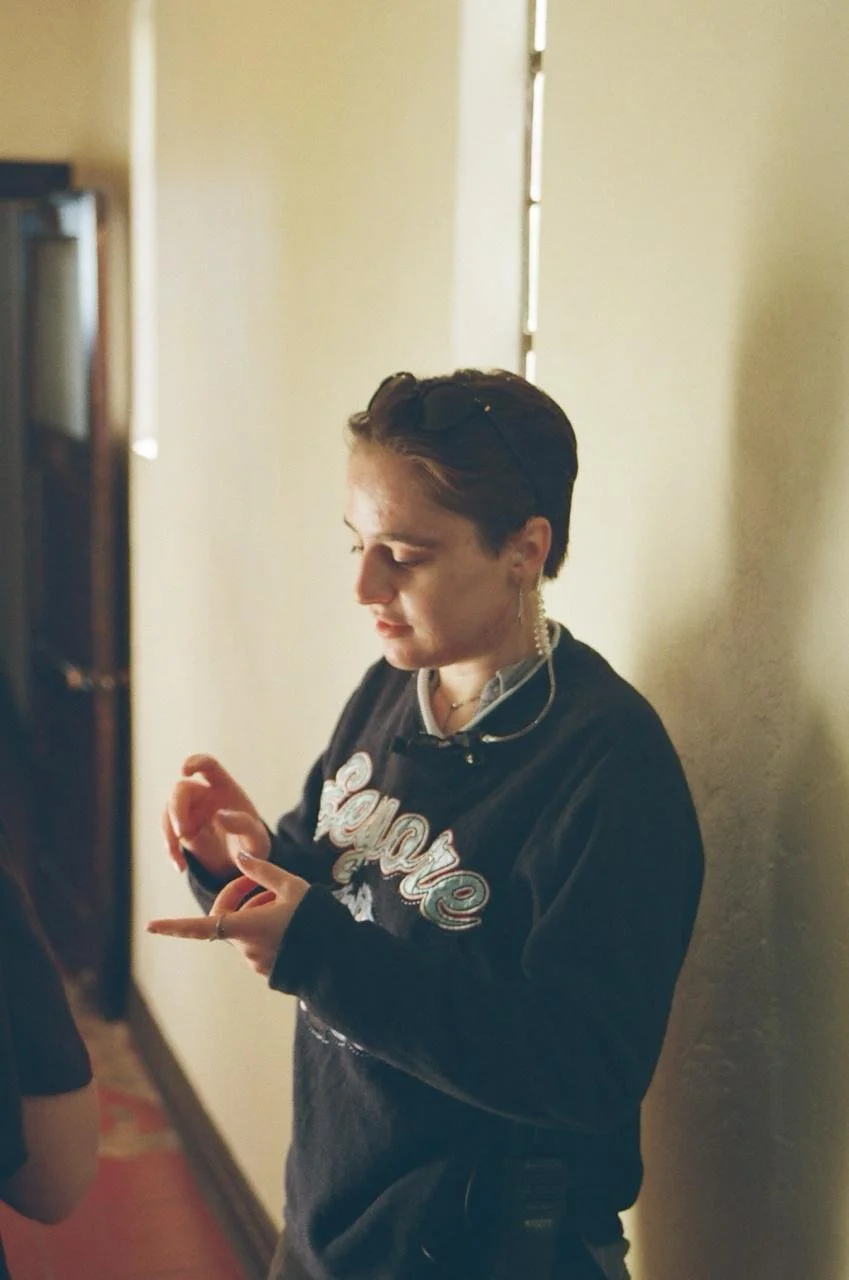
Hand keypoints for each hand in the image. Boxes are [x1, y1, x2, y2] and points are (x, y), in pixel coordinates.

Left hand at [147, 848, 308, 977]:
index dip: (173, 927)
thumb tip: (240, 856)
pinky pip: (257, 943)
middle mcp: (245, 947)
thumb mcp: (293, 886)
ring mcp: (255, 961)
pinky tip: (291, 922)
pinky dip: (266, 928)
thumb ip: (263, 871)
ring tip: (287, 904)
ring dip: (258, 911)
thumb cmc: (316, 919)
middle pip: (228, 917)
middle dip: (240, 897)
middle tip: (267, 885)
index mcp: (245, 927)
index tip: (150, 927)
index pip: (199, 927)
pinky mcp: (267, 969)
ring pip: (244, 928)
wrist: (339, 958)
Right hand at [161, 754, 267, 878]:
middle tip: (182, 834)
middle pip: (181, 790)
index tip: (184, 771)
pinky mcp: (183, 829)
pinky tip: (180, 866)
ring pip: (169, 811)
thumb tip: (218, 815)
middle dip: (177, 809)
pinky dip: (171, 849)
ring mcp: (191, 811)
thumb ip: (242, 825)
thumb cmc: (253, 844)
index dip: (195, 762)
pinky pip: (169, 833)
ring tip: (179, 858)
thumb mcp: (256, 838)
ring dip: (169, 832)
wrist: (244, 864)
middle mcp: (205, 795)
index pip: (208, 765)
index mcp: (225, 788)